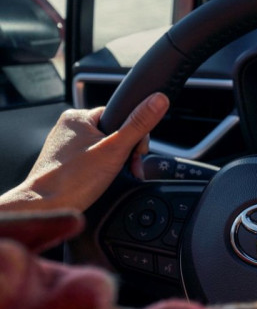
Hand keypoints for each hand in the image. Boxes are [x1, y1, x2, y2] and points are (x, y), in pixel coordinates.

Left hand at [0, 93, 168, 212]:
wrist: (46, 207)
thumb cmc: (73, 180)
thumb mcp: (115, 150)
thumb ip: (138, 124)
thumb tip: (158, 101)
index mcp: (78, 117)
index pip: (120, 115)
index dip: (134, 135)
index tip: (136, 153)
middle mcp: (68, 127)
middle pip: (113, 132)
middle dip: (127, 152)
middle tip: (129, 169)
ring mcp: (65, 144)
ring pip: (104, 147)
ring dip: (117, 161)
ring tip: (114, 176)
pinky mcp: (65, 160)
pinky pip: (92, 158)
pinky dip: (102, 168)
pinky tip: (102, 179)